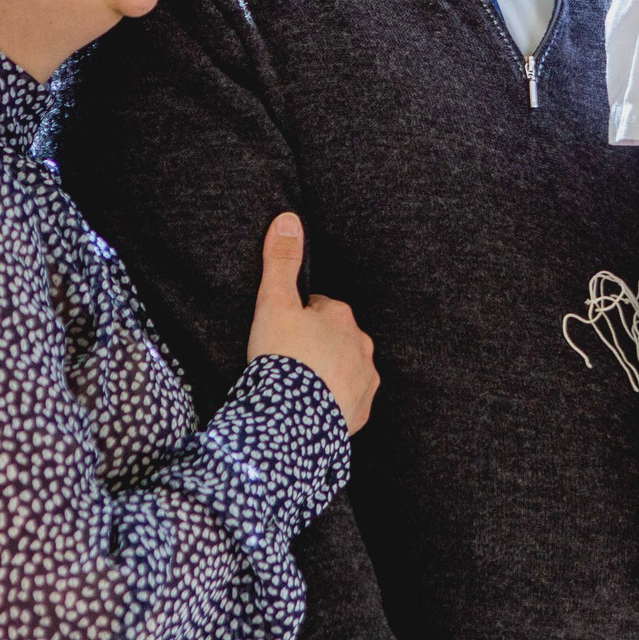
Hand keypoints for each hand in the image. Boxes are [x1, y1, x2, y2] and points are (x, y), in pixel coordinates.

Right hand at [246, 213, 377, 432]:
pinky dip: (333, 402)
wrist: (291, 421)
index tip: (281, 334)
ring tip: (298, 387)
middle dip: (316, 345)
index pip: (319, 307)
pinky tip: (311, 408)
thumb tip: (288, 218)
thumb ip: (281, 261)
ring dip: (326, 372)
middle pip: (334, 337)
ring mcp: (365, 378)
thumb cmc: (282, 358)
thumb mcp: (273, 303)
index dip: (297, 319)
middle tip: (287, 361)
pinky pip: (348, 400)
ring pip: (345, 367)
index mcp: (341, 315)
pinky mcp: (362, 410)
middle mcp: (361, 344)